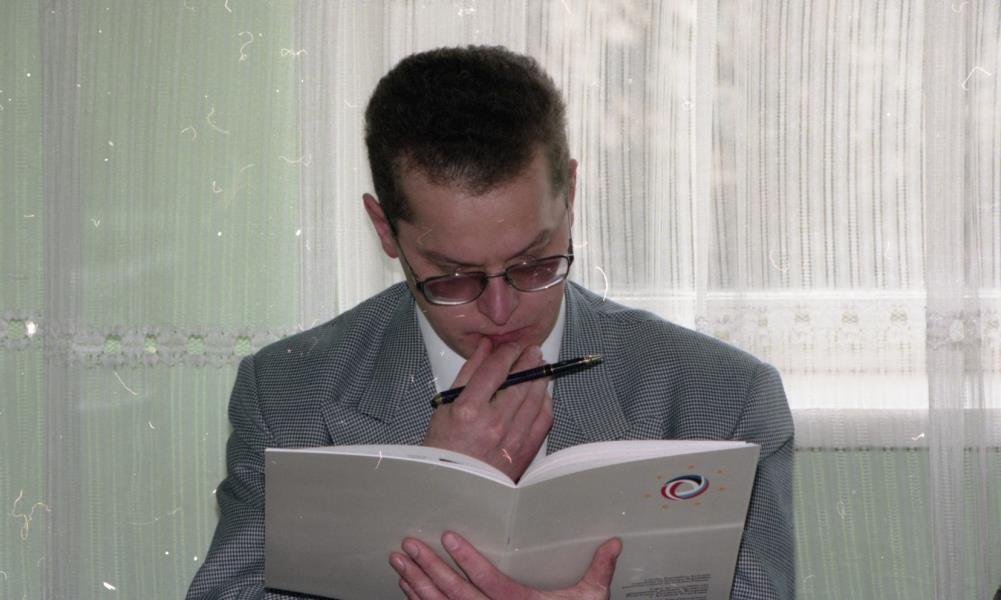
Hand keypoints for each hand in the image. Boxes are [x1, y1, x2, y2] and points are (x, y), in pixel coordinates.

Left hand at [389, 532, 621, 599]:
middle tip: (408, 546)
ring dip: (417, 587)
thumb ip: (599, 571)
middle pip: (456, 596)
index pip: (489, 582)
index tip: (449, 538)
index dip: (468, 560)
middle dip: (428, 570)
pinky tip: (407, 589)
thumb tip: (613, 543)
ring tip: (399, 563)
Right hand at [423, 339, 553, 481]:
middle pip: (521, 382)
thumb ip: (468, 372)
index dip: (507, 352)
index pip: (496, 370)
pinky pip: (544, 420)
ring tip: (540, 367)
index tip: (512, 346)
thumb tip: (485, 348)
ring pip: (536, 399)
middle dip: (530, 361)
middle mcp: (493, 423)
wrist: (454, 483)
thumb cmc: (445, 445)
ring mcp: (512, 438)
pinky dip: (545, 403)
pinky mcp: (525, 451)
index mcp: (469, 409)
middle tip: (533, 351)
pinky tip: (542, 394)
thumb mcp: (446, 405)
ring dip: (540, 378)